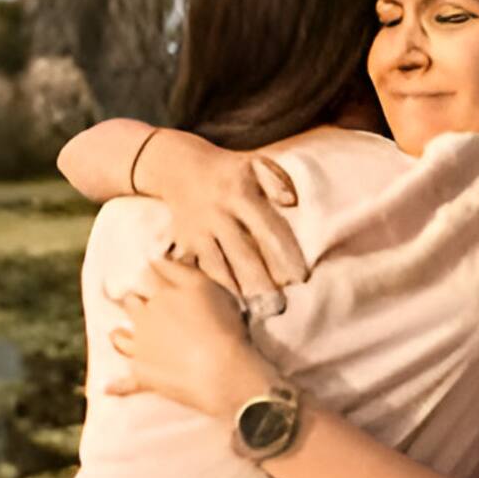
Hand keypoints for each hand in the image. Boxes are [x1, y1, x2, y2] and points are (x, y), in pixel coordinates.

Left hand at [107, 258, 281, 418]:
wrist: (221, 370)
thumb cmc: (223, 326)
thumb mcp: (209, 289)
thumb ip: (184, 272)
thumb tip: (160, 261)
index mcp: (165, 293)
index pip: (152, 274)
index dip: (152, 269)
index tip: (152, 267)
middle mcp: (148, 317)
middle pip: (132, 301)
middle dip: (135, 299)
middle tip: (138, 300)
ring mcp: (142, 346)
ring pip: (120, 335)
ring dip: (120, 333)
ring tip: (120, 333)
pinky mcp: (142, 374)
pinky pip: (125, 382)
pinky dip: (117, 386)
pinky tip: (108, 387)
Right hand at [136, 129, 307, 300]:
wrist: (178, 168)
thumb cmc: (229, 170)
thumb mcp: (255, 163)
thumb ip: (277, 181)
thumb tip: (292, 203)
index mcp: (240, 194)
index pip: (266, 227)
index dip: (284, 252)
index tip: (301, 278)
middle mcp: (217, 215)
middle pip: (242, 254)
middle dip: (261, 282)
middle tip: (279, 307)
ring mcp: (198, 232)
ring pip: (218, 267)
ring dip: (236, 291)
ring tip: (254, 314)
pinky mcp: (184, 244)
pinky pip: (197, 270)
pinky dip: (210, 289)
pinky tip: (224, 309)